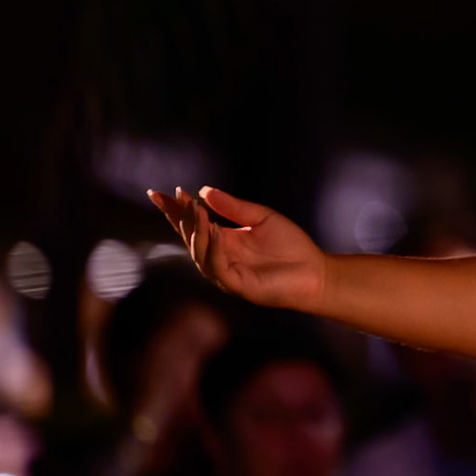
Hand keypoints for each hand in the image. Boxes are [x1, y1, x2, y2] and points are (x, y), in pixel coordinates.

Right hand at [147, 186, 326, 311]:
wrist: (316, 272)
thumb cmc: (291, 247)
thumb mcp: (263, 218)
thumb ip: (235, 207)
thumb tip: (204, 191)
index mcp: (223, 241)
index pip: (193, 225)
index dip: (175, 211)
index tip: (159, 193)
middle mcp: (219, 258)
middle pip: (190, 238)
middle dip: (180, 218)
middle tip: (175, 197)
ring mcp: (226, 273)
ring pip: (200, 253)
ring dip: (196, 230)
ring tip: (195, 210)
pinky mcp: (237, 284)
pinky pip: (218, 266)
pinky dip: (213, 248)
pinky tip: (213, 230)